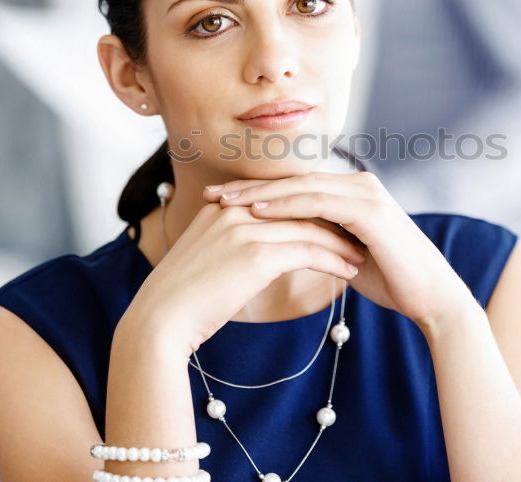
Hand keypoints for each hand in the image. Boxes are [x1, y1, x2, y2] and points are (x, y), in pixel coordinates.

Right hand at [126, 202, 365, 355]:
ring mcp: (245, 228)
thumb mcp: (209, 257)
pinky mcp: (256, 254)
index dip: (311, 212)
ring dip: (340, 243)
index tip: (336, 225)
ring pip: (309, 228)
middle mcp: (234, 209)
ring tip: (360, 257)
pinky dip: (333, 261)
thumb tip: (261, 252)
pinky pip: (308, 251)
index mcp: (222, 205)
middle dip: (332, 222)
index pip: (280, 200)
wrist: (159, 321)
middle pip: (298, 208)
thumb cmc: (184, 299)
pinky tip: (348, 272)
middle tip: (359, 237)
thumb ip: (233, 242)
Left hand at [202, 171, 472, 329]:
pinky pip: (318, 203)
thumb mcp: (344, 255)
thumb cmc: (390, 279)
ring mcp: (365, 193)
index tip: (218, 202)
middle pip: (292, 181)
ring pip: (301, 188)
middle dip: (249, 188)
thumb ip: (320, 241)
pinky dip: (285, 206)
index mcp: (350, 192)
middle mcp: (357, 184)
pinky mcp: (369, 209)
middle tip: (209, 194)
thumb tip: (288, 246)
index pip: (294, 187)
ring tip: (224, 202)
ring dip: (259, 194)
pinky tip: (257, 212)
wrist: (430, 297)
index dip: (255, 192)